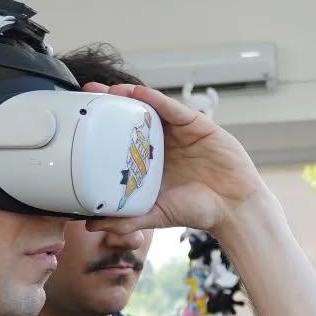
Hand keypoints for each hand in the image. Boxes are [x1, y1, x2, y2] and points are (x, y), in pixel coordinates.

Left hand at [80, 82, 264, 234]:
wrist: (234, 209)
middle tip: (88, 94)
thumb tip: (91, 225)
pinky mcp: (197, 125)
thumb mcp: (155, 215)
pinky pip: (173, 108)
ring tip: (109, 90)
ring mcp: (179, 132)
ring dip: (129, 96)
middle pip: (132, 117)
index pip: (121, 139)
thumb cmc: (198, 211)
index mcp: (150, 162)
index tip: (81, 119)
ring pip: (150, 107)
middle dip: (110, 104)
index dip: (102, 127)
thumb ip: (126, 219)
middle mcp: (162, 144)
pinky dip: (156, 99)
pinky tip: (139, 93)